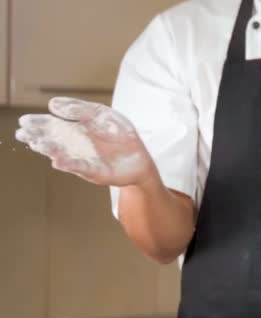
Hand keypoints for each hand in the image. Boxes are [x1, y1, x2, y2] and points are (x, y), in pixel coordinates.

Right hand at [15, 97, 157, 185]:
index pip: (51, 125)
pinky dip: (69, 163)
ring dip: (49, 149)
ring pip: (61, 154)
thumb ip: (81, 109)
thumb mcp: (103, 115)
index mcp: (74, 130)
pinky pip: (80, 166)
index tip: (24, 121)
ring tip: (37, 143)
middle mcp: (74, 146)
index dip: (37, 123)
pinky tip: (57, 160)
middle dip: (36, 136)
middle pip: (51, 140)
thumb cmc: (120, 135)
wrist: (139, 158)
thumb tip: (53, 104)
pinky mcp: (95, 171)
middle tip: (23, 132)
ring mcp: (82, 159)